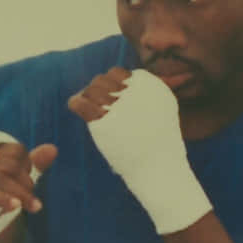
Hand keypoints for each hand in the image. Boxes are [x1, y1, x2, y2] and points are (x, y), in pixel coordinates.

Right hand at [0, 137, 57, 213]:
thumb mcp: (13, 177)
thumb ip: (31, 163)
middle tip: (33, 201)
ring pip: (0, 179)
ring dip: (22, 194)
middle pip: (10, 166)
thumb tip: (53, 148)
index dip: (29, 166)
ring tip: (34, 207)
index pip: (16, 150)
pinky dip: (3, 200)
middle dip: (27, 184)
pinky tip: (16, 206)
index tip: (29, 181)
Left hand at [68, 68, 211, 234]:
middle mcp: (134, 91)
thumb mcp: (165, 110)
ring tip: (94, 111)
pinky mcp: (103, 122)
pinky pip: (80, 102)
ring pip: (93, 87)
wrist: (159, 169)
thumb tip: (129, 80)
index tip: (116, 100)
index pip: (121, 73)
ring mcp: (117, 106)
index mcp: (150, 85)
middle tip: (103, 107)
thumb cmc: (161, 143)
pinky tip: (82, 112)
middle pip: (106, 77)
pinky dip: (77, 103)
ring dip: (91, 96)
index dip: (116, 85)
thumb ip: (150, 91)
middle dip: (101, 89)